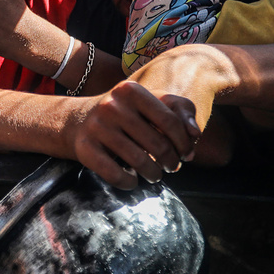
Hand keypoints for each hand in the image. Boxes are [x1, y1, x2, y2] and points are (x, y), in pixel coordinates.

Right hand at [67, 80, 200, 189]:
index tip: (187, 155)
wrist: (79, 120)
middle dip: (171, 162)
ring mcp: (96, 127)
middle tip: (172, 167)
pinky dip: (129, 183)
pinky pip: (115, 174)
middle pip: (157, 144)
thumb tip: (195, 134)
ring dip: (154, 174)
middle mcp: (112, 105)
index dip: (184, 143)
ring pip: (138, 162)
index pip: (170, 121)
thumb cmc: (126, 113)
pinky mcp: (84, 148)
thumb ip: (179, 111)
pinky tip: (133, 180)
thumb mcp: (150, 102)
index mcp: (131, 90)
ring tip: (155, 174)